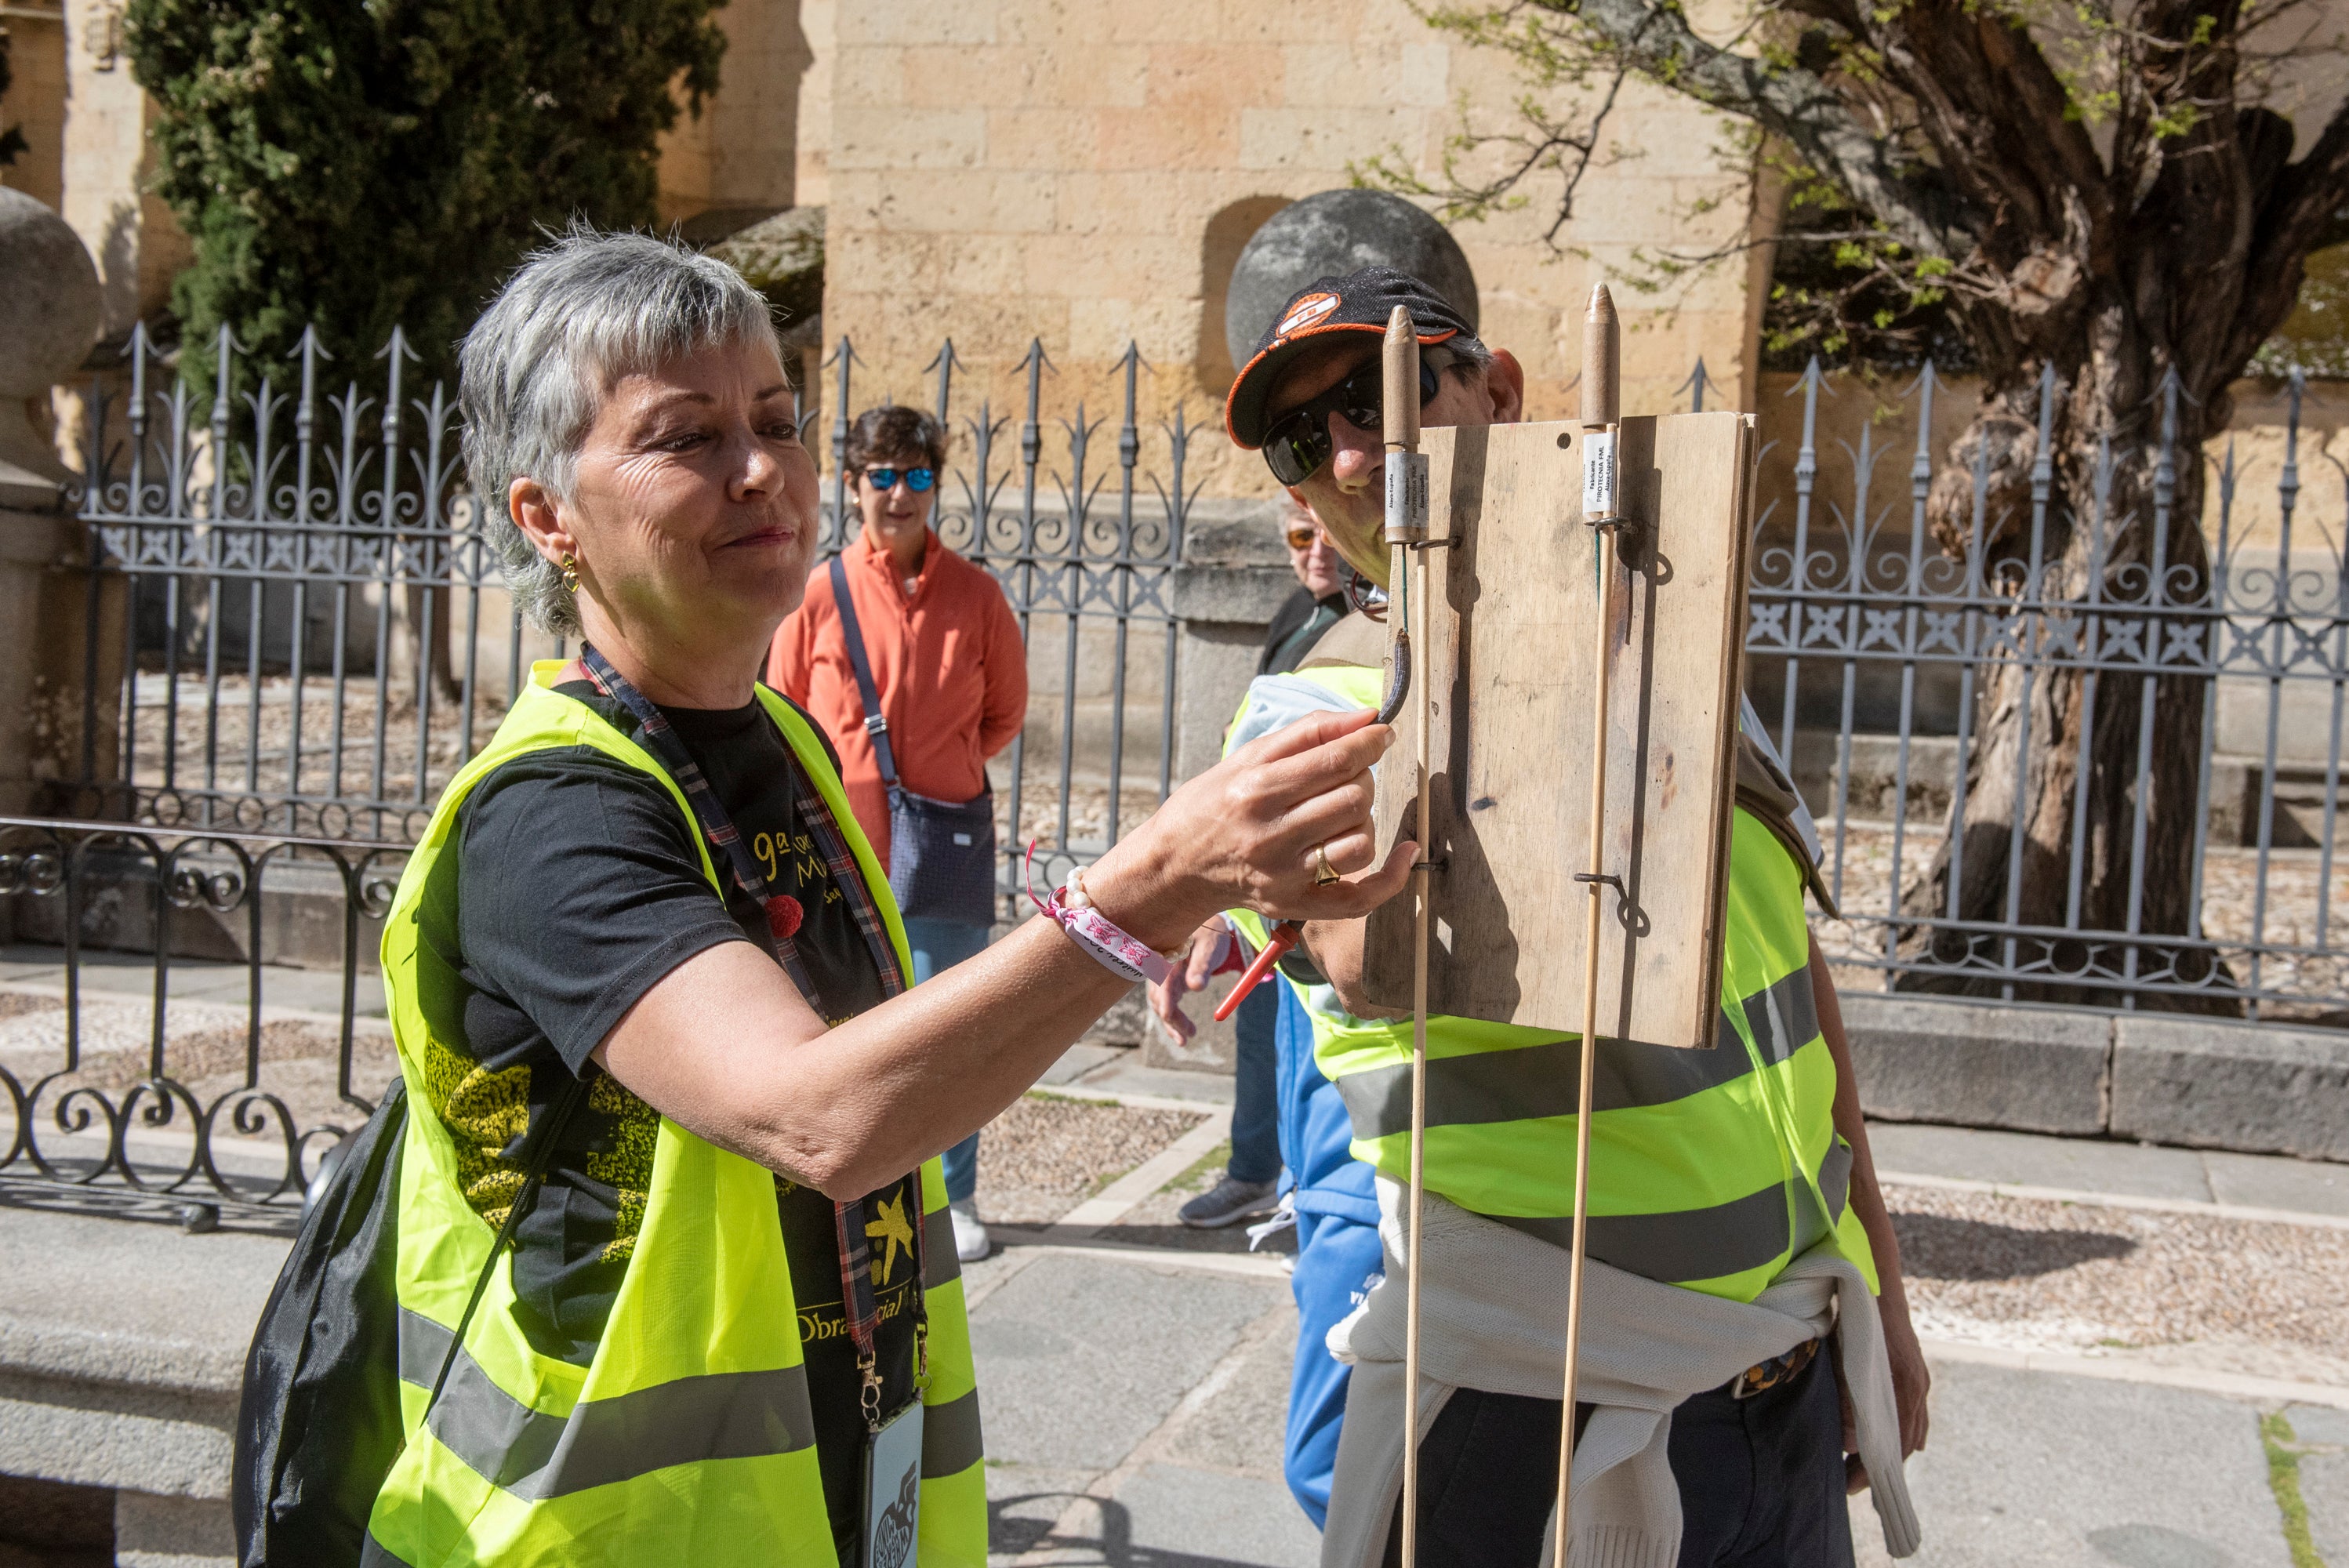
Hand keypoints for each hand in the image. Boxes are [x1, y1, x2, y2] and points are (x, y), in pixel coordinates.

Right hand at [1086, 707, 1415, 950]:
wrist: (1174, 867)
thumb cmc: (1212, 804)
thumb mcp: (1248, 756)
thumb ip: (1309, 731)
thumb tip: (1368, 716)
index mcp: (1256, 790)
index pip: (1334, 760)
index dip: (1370, 742)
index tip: (1382, 734)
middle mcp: (1270, 836)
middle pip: (1353, 798)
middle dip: (1363, 778)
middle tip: (1347, 775)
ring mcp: (1285, 876)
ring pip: (1361, 841)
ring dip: (1365, 818)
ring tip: (1344, 811)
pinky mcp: (1296, 905)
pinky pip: (1362, 898)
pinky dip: (1393, 876)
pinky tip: (1405, 851)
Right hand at [1150, 923, 1227, 1043]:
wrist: (1207, 929)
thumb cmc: (1210, 935)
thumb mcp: (1209, 947)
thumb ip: (1202, 965)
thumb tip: (1196, 987)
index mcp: (1168, 956)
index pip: (1162, 981)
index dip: (1165, 999)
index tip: (1169, 1015)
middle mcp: (1159, 967)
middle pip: (1159, 997)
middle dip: (1171, 1018)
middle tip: (1191, 1033)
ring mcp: (1161, 977)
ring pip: (1160, 1004)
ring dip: (1171, 1023)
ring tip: (1186, 1039)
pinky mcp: (1166, 984)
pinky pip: (1165, 1004)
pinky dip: (1172, 1020)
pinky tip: (1182, 1034)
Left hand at [1842, 1286, 1931, 1493]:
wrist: (1876, 1282)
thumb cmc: (1856, 1319)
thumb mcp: (1844, 1360)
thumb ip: (1848, 1400)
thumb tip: (1850, 1443)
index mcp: (1904, 1386)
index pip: (1894, 1445)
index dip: (1872, 1469)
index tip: (1851, 1486)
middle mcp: (1917, 1386)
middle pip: (1904, 1442)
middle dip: (1879, 1467)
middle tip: (1852, 1484)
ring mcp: (1920, 1380)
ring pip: (1911, 1430)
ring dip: (1891, 1452)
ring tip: (1864, 1470)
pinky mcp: (1915, 1373)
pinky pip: (1914, 1414)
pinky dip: (1904, 1434)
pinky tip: (1897, 1448)